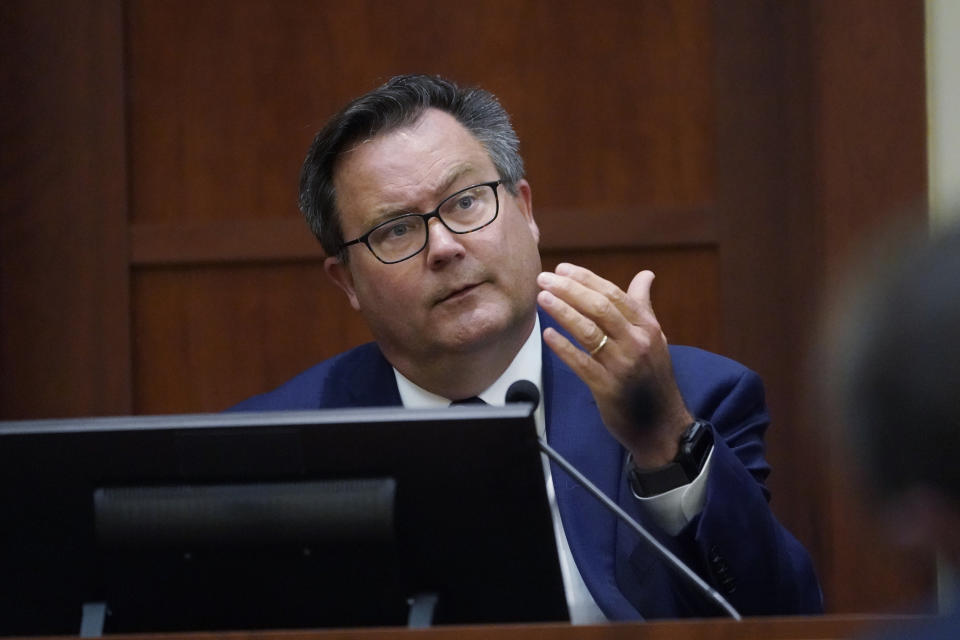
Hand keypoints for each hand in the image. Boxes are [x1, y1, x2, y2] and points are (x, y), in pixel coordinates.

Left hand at [537, 263, 693, 467]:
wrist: (662, 425)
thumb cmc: (654, 378)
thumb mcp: (655, 338)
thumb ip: (643, 305)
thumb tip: (646, 275)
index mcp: (647, 327)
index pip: (613, 294)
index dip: (586, 279)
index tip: (563, 269)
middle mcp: (637, 342)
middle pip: (599, 308)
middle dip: (569, 290)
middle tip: (544, 278)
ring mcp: (622, 365)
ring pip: (588, 332)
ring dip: (563, 312)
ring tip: (543, 298)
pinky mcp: (608, 388)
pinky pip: (581, 363)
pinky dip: (563, 347)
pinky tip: (548, 335)